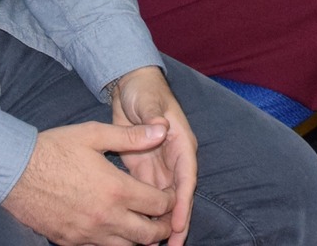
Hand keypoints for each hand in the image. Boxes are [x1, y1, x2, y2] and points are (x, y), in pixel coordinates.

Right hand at [2, 116, 179, 245]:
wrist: (14, 171)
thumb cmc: (54, 149)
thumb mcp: (93, 134)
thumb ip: (131, 136)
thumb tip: (162, 130)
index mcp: (116, 190)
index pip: (158, 204)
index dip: (170, 200)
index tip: (169, 194)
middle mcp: (106, 217)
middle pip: (148, 235)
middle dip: (162, 227)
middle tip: (163, 218)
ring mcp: (88, 234)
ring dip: (140, 240)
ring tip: (142, 227)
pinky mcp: (71, 242)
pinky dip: (114, 243)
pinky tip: (113, 230)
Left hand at [112, 66, 196, 245]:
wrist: (131, 87)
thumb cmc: (144, 91)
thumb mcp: (149, 100)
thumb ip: (153, 114)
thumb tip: (162, 127)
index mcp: (181, 144)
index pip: (186, 178)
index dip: (184, 202)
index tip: (179, 224)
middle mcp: (174, 159)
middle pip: (178, 196)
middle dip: (176, 222)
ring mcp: (160, 167)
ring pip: (164, 201)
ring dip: (162, 222)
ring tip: (158, 245)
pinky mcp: (144, 170)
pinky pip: (147, 196)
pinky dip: (146, 213)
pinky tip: (140, 230)